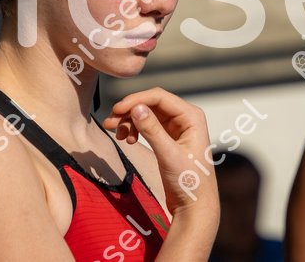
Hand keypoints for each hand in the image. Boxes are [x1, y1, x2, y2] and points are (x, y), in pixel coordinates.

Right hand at [103, 87, 218, 217]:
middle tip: (110, 122)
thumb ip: (152, 130)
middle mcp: (185, 118)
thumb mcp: (168, 155)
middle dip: (130, 111)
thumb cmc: (189, 182)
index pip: (159, 97)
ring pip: (147, 115)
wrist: (194, 206)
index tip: (116, 109)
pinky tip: (128, 140)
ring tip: (116, 134)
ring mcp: (177, 128)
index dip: (136, 100)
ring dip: (130, 121)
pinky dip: (135, 130)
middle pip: (151, 104)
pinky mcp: (168, 138)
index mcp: (191, 116)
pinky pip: (148, 126)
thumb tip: (137, 108)